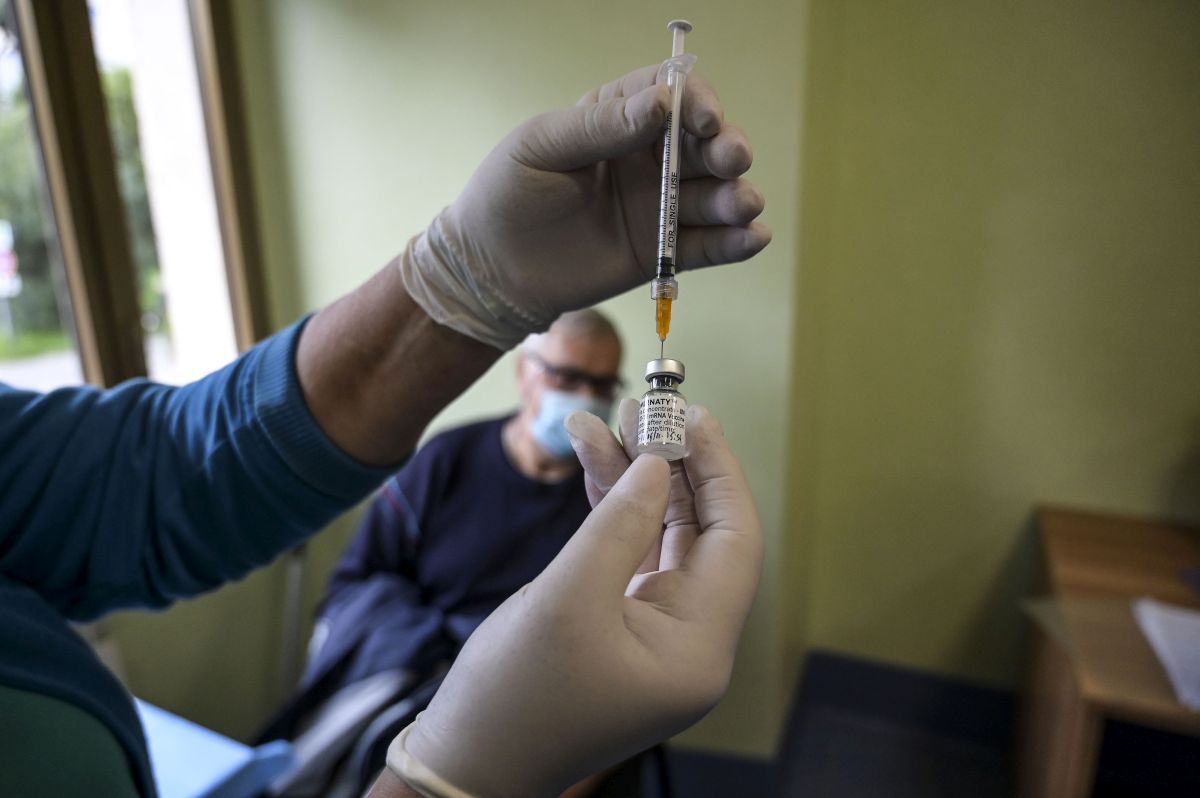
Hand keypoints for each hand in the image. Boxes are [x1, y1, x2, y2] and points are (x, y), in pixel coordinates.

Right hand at [397, 403, 762, 796]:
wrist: (467, 761)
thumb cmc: (515, 695)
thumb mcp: (569, 598)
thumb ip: (619, 523)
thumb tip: (658, 462)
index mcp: (697, 649)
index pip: (735, 542)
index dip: (718, 472)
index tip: (693, 417)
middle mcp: (688, 642)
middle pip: (700, 533)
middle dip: (674, 466)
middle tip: (648, 407)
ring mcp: (654, 634)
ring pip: (662, 536)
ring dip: (637, 479)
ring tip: (609, 419)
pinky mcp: (619, 626)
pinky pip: (630, 553)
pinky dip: (614, 508)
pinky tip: (596, 460)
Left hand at [398, 65, 770, 349]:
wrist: (492, 270)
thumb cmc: (508, 194)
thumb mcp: (543, 147)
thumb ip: (601, 126)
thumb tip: (661, 104)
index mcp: (618, 117)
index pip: (672, 95)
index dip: (697, 102)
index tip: (705, 118)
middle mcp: (648, 158)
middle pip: (705, 145)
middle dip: (727, 149)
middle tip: (733, 160)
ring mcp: (659, 206)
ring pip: (714, 195)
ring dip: (737, 197)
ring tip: (744, 205)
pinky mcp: (661, 252)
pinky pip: (707, 245)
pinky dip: (735, 243)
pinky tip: (752, 239)